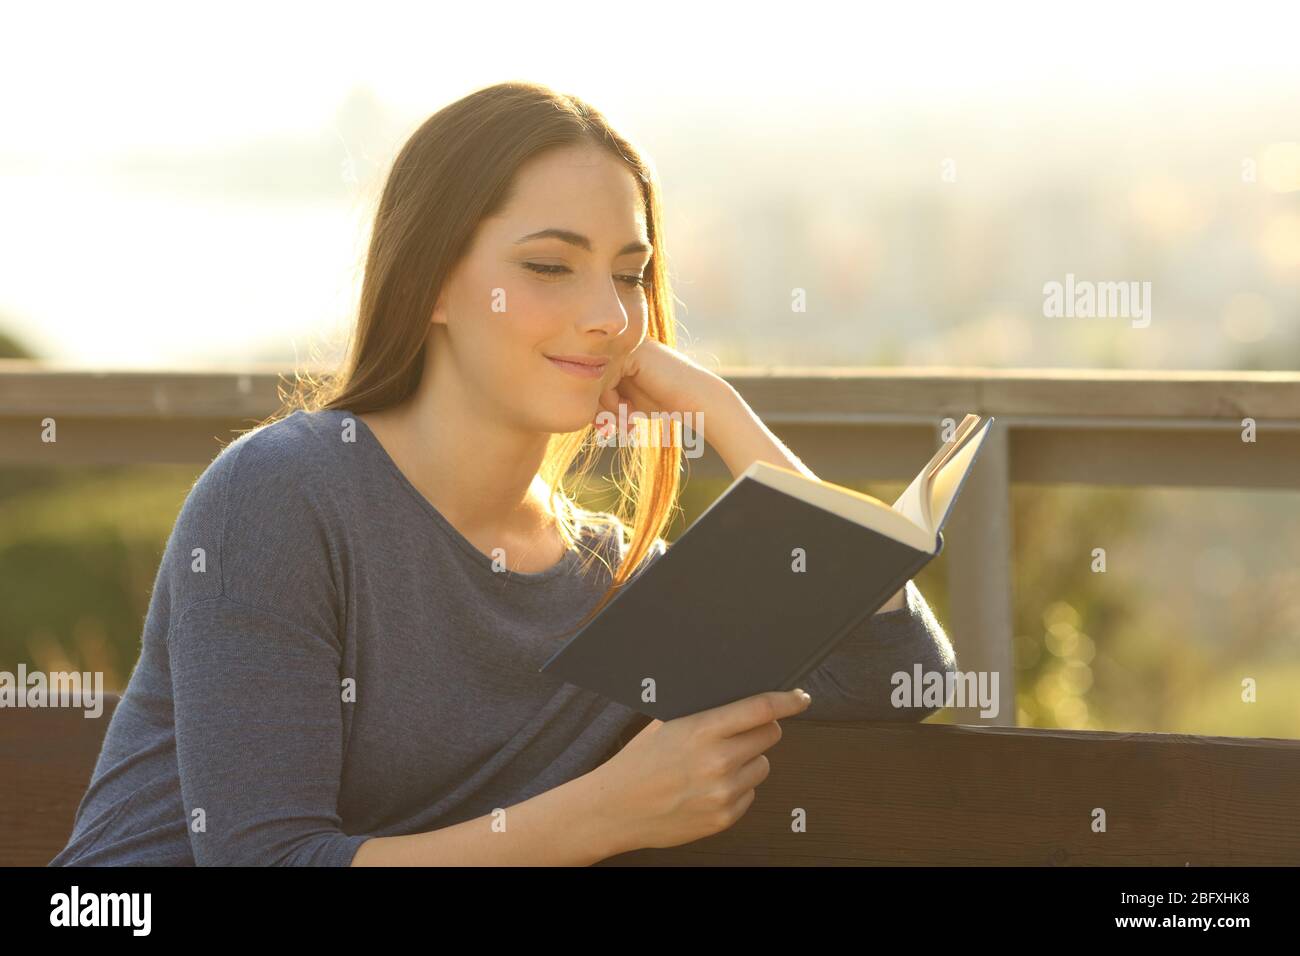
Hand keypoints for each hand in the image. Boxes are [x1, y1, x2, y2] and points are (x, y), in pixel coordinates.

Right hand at [588, 688, 812, 852]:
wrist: (616, 809)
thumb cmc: (639, 761)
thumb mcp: (665, 724)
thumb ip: (703, 713)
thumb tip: (739, 697)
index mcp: (702, 730)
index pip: (761, 709)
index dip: (788, 700)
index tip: (801, 697)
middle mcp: (718, 761)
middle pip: (770, 735)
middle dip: (761, 729)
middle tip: (740, 732)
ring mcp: (723, 793)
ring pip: (763, 765)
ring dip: (749, 760)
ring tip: (715, 764)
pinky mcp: (724, 818)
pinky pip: (750, 794)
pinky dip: (737, 788)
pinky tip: (709, 786)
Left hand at [591, 339, 725, 440]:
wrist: (695, 401)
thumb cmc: (662, 403)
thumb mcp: (623, 402)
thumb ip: (600, 398)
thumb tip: (574, 407)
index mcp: (616, 354)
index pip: (587, 380)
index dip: (594, 408)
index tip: (607, 428)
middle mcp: (617, 346)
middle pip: (587, 379)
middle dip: (597, 410)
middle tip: (613, 429)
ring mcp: (623, 346)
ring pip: (593, 380)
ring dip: (605, 409)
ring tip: (625, 423)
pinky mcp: (630, 352)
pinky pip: (604, 378)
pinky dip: (612, 402)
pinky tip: (630, 413)